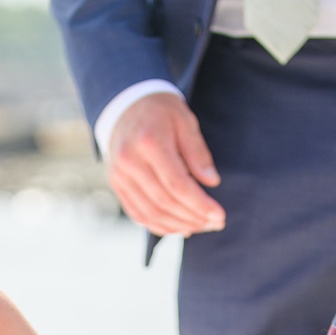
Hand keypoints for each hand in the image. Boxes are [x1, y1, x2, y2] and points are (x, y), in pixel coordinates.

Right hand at [105, 92, 225, 237]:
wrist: (125, 107)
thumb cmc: (161, 112)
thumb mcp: (186, 122)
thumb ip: (198, 153)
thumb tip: (211, 183)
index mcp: (149, 143)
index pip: (177, 184)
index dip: (199, 204)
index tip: (219, 215)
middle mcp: (129, 162)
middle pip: (164, 201)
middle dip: (192, 217)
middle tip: (215, 224)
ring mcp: (119, 175)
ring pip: (150, 212)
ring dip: (177, 225)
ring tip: (200, 227)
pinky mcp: (116, 184)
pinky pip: (137, 212)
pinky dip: (158, 225)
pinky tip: (178, 227)